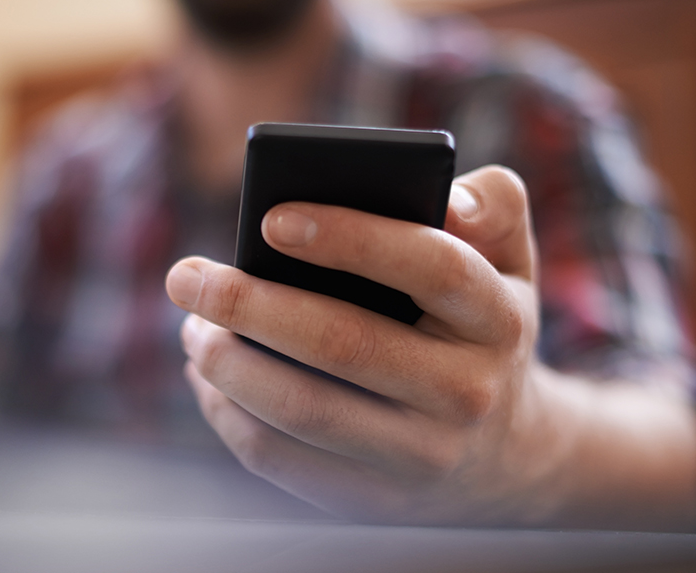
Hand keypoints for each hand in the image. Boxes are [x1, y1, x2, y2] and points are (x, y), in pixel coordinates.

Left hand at [165, 165, 695, 528]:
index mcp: (497, 318)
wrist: (508, 455)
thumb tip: (451, 195)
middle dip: (249, 305)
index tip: (270, 219)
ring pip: (304, 409)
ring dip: (227, 365)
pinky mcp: (375, 500)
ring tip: (191, 328)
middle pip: (345, 343)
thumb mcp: (510, 262)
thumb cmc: (479, 328)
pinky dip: (230, 417)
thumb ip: (493, 205)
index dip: (349, 237)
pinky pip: (284, 460)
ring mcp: (422, 455)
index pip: (429, 266)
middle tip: (186, 277)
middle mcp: (468, 392)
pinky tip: (209, 379)